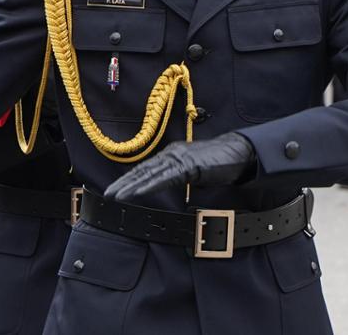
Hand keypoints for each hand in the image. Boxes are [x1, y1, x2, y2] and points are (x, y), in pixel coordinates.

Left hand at [103, 132, 255, 199]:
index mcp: (172, 155)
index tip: (116, 188)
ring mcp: (179, 158)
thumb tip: (173, 184)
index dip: (129, 179)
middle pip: (143, 170)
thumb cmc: (221, 162)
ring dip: (131, 186)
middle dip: (124, 183)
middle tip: (108, 194)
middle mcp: (172, 154)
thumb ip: (182, 176)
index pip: (146, 168)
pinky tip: (138, 192)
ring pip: (150, 174)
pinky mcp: (188, 166)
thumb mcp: (196, 171)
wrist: (239, 152)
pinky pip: (165, 178)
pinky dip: (150, 185)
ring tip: (117, 196)